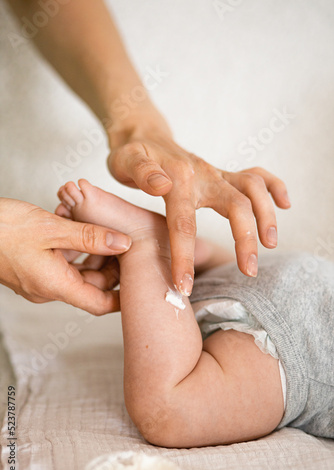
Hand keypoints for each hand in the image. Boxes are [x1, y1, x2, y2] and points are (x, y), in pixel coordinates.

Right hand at [0, 198, 130, 313]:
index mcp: (56, 286)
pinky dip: (77, 250)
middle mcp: (49, 288)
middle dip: (112, 267)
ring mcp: (40, 279)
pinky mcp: (34, 268)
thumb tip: (123, 243)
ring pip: (79, 273)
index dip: (124, 298)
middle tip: (125, 243)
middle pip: (93, 286)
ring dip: (94, 254)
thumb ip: (90, 237)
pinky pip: (64, 264)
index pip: (101, 304)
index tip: (141, 283)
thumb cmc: (2, 229)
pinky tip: (81, 230)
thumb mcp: (52, 229)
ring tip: (104, 231)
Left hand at [107, 128, 290, 294]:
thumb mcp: (125, 160)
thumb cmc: (130, 155)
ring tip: (270, 244)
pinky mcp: (222, 174)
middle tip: (249, 272)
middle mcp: (204, 175)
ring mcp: (216, 174)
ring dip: (266, 215)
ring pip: (253, 189)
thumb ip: (142, 172)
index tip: (184, 287)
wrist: (142, 135)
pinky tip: (285, 204)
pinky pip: (256, 175)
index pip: (184, 225)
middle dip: (245, 240)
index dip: (185, 258)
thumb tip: (161, 186)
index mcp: (178, 179)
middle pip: (236, 205)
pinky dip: (274, 187)